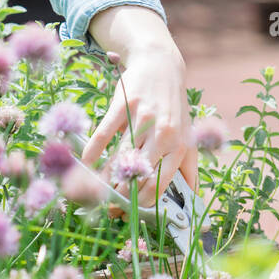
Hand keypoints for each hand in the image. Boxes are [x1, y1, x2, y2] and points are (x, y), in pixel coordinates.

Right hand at [81, 45, 198, 211]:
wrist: (161, 66)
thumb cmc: (174, 108)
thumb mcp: (188, 136)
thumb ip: (189, 168)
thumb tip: (192, 201)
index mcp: (180, 146)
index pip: (160, 184)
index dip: (142, 203)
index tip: (129, 211)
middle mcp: (164, 133)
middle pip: (137, 175)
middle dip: (121, 195)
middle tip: (108, 206)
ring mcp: (144, 118)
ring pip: (120, 157)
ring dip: (105, 178)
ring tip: (95, 191)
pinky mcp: (125, 104)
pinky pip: (105, 134)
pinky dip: (93, 151)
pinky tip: (86, 163)